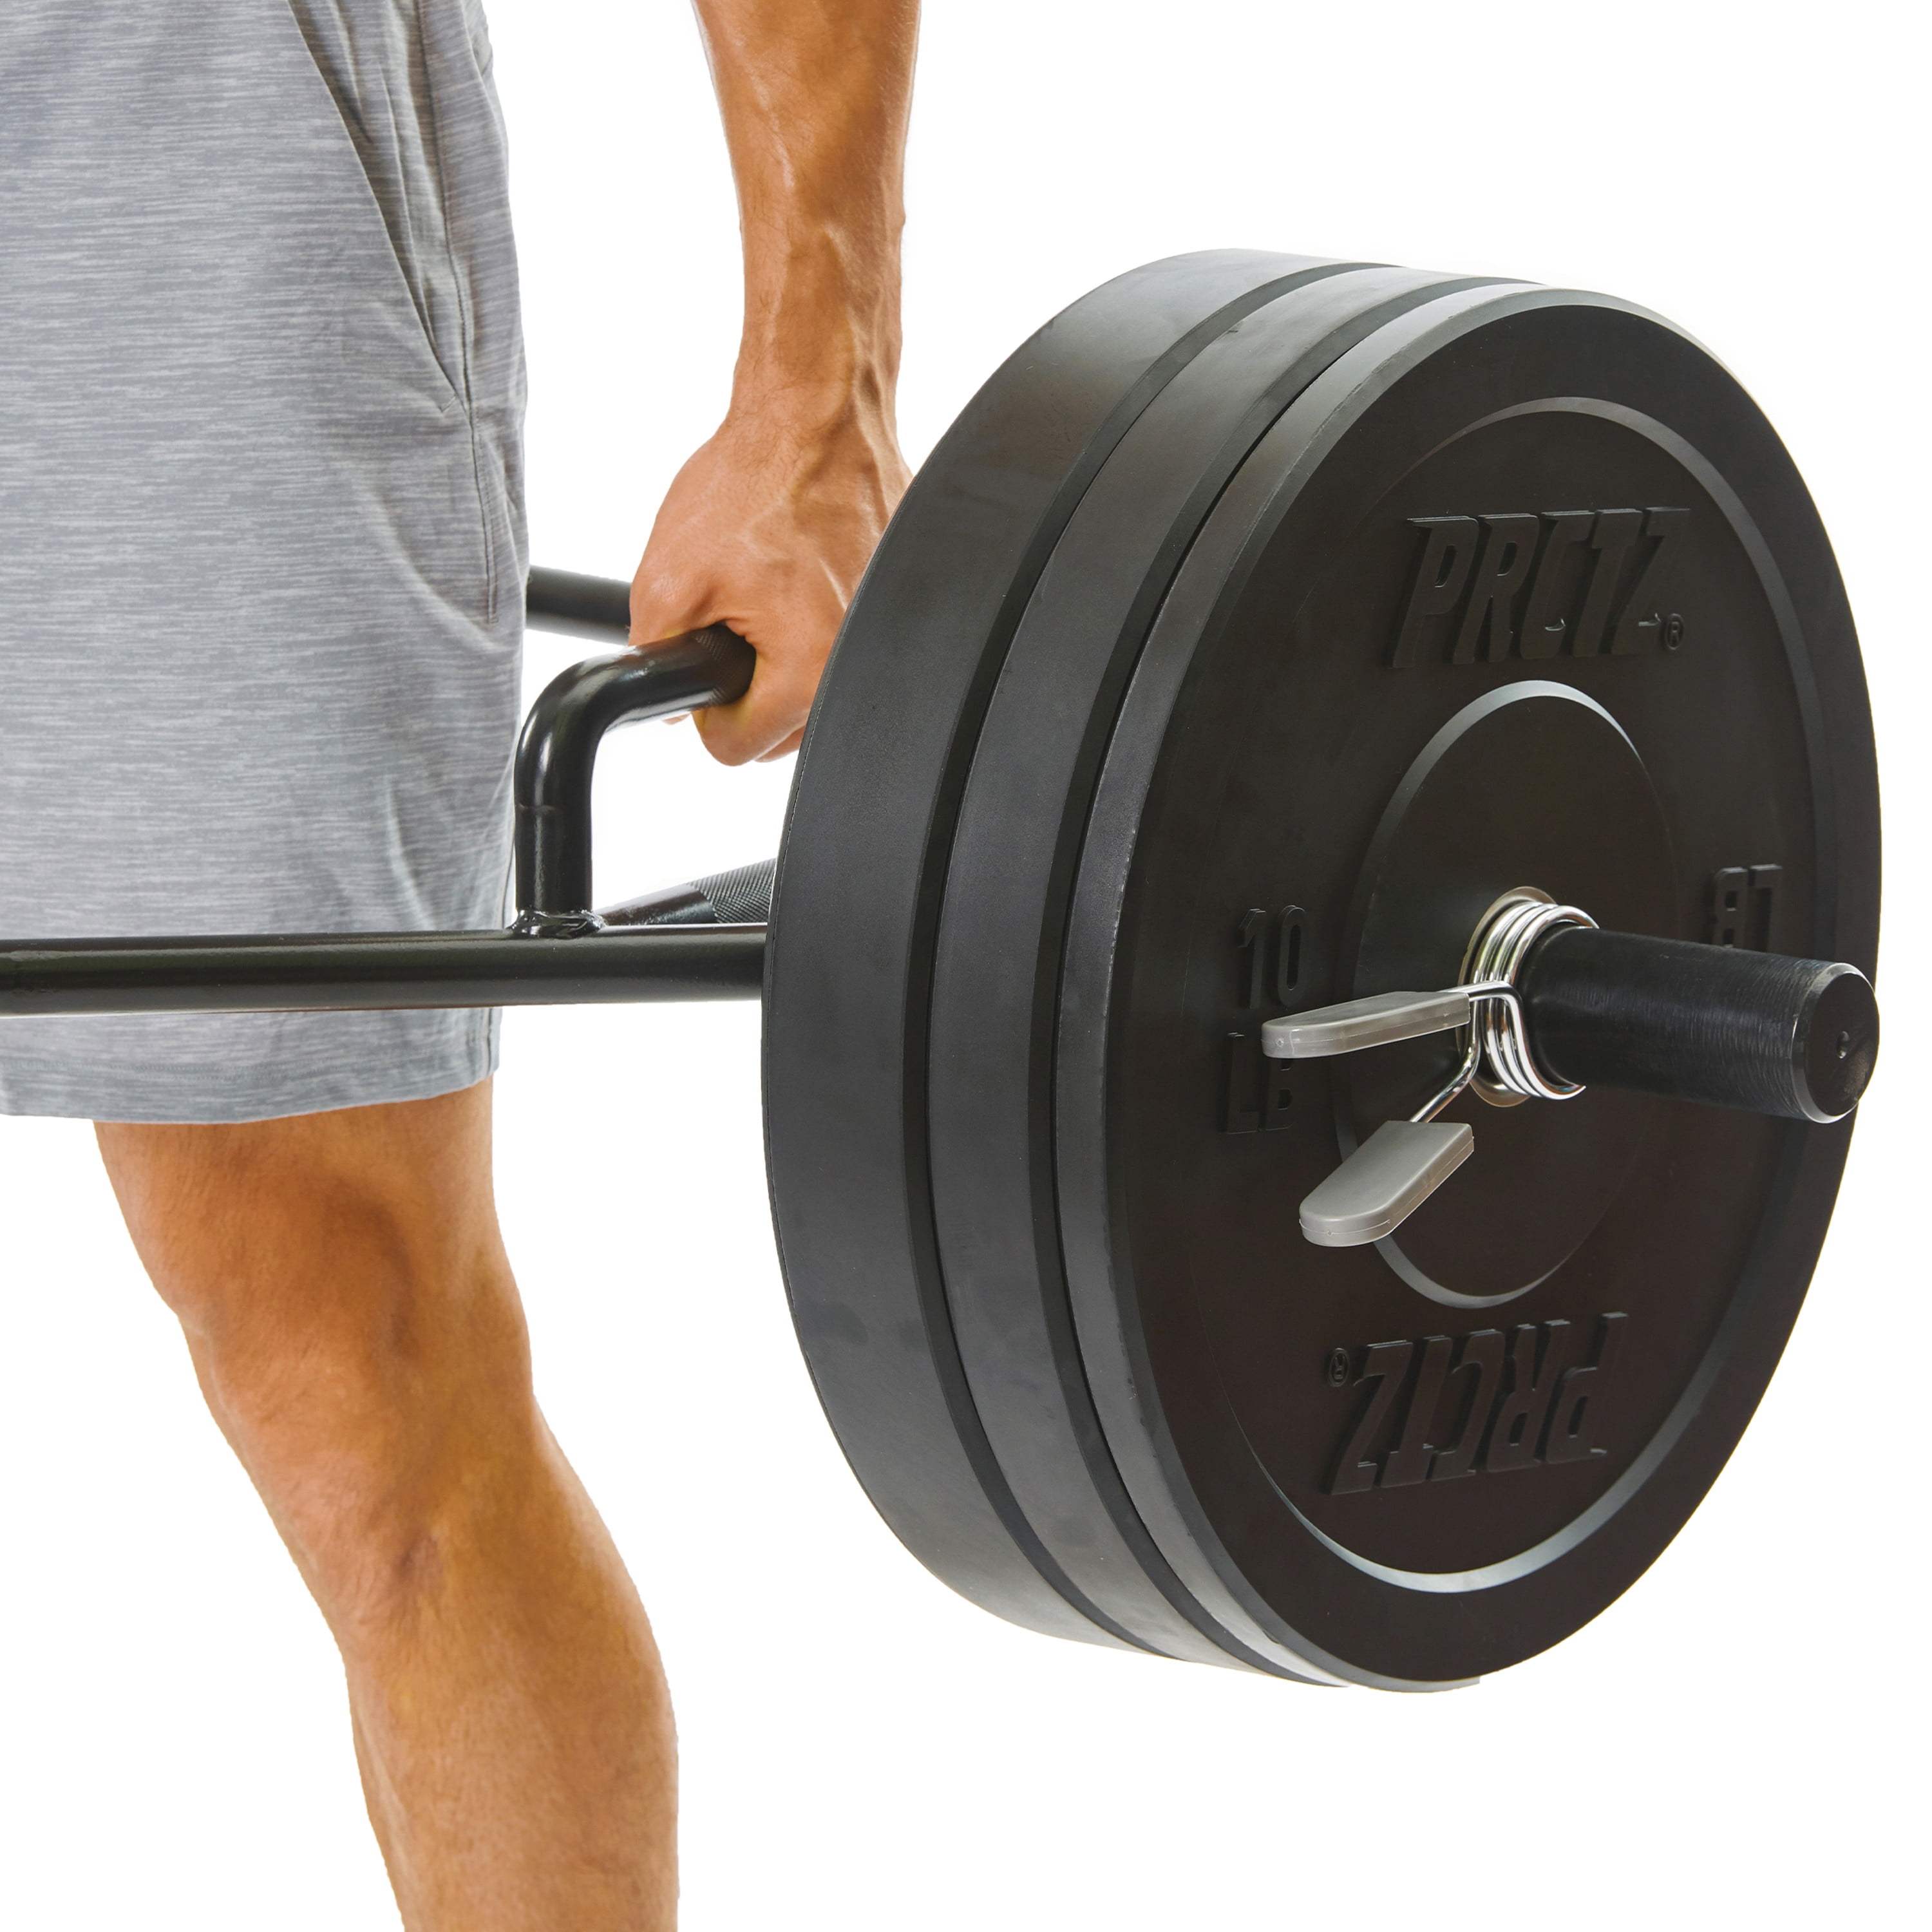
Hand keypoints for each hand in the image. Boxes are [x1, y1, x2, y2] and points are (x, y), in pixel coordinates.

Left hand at [629, 397, 910, 763]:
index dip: (705, 709)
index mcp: (807, 669)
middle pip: (783, 729)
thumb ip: (653, 657)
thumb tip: (663, 693)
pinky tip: (803, 568)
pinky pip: (847, 641)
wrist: (818, 414)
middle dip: (748, 682)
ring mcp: (887, 632)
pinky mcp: (902, 601)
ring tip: (767, 590)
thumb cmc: (757, 478)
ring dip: (783, 653)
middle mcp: (859, 660)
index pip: (737, 748)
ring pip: (815, 688)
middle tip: (734, 614)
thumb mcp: (667, 579)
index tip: (704, 660)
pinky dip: (819, 617)